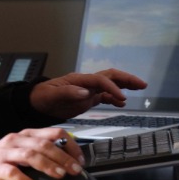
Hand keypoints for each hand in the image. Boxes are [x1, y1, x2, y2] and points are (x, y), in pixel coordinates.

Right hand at [0, 127, 83, 179]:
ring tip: (59, 175)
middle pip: (43, 144)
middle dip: (62, 157)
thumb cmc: (7, 160)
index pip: (54, 133)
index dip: (70, 146)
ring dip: (47, 165)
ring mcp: (6, 153)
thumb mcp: (26, 151)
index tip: (80, 160)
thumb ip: (44, 152)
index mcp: (28, 134)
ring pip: (29, 155)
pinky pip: (12, 173)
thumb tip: (71, 162)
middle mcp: (17, 140)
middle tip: (74, 170)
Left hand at [29, 69, 146, 119]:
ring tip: (139, 89)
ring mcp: (88, 90)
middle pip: (110, 76)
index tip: (122, 97)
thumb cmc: (42, 97)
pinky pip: (104, 95)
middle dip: (127, 79)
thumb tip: (85, 92)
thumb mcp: (52, 96)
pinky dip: (114, 98)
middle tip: (142, 84)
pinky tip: (122, 103)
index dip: (112, 87)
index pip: (101, 80)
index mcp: (79, 80)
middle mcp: (86, 82)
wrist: (37, 102)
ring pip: (110, 84)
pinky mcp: (87, 98)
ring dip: (125, 85)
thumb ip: (68, 93)